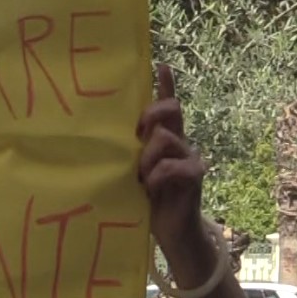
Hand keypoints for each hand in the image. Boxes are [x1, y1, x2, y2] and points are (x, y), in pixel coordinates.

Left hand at [137, 64, 205, 254]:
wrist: (173, 233)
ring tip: (141, 177)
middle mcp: (180, 142)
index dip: (166, 84)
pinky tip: (152, 188)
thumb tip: (102, 136)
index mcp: (164, 139)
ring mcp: (189, 157)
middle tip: (137, 133)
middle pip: (171, 110)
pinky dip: (158, 175)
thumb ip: (129, 153)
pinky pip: (173, 165)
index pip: (168, 106)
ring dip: (148, 156)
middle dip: (153, 114)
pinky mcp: (194, 175)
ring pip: (166, 138)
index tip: (160, 64)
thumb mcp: (133, 173)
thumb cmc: (147, 201)